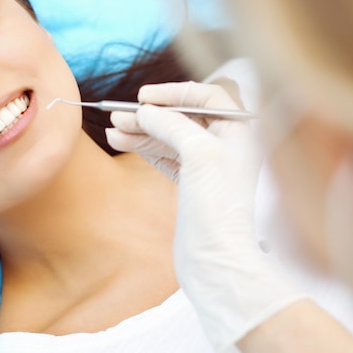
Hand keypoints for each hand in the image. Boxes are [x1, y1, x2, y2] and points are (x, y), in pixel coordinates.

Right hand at [107, 81, 304, 352]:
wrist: (214, 260)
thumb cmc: (217, 206)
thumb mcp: (198, 153)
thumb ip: (171, 124)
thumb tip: (145, 110)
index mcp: (239, 132)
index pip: (206, 97)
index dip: (174, 93)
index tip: (144, 96)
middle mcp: (226, 146)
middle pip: (183, 118)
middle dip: (150, 115)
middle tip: (118, 115)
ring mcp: (207, 166)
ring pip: (170, 138)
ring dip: (141, 132)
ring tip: (113, 131)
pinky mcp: (191, 185)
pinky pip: (165, 156)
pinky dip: (144, 148)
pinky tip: (122, 143)